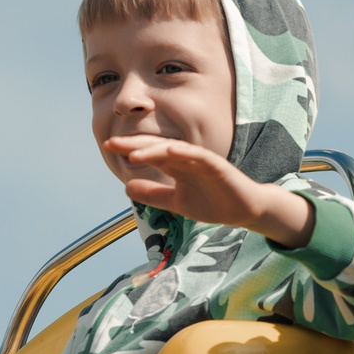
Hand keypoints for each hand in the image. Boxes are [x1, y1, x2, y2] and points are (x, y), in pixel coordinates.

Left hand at [102, 134, 315, 244]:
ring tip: (134, 153)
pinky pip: (200, 157)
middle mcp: (187, 159)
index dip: (130, 148)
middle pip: (157, 147)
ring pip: (176, 150)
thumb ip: (154, 194)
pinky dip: (186, 152)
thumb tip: (126, 187)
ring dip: (155, 150)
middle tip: (112, 143)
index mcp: (177, 166)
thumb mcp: (177, 202)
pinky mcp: (218, 167)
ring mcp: (202, 161)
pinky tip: (171, 151)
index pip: (149, 153)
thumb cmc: (213, 202)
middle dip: (135, 144)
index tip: (108, 146)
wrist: (245, 210)